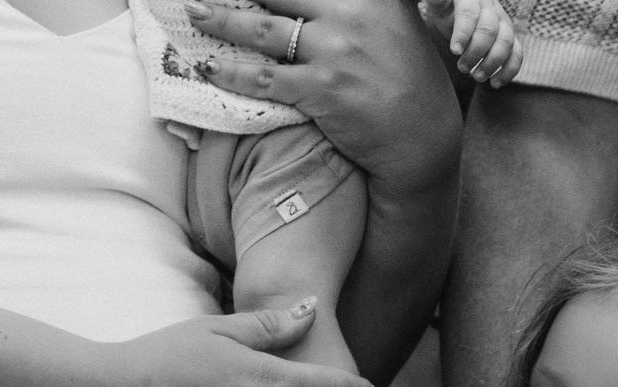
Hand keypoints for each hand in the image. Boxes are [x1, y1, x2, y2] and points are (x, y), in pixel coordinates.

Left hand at [186, 0, 460, 188]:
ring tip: (194, 12)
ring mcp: (335, 52)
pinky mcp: (322, 91)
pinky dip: (230, 72)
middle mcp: (352, 15)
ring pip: (261, 28)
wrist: (424, 141)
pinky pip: (262, 78)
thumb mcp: (398, 23)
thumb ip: (365, 2)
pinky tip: (210, 66)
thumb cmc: (410, 82)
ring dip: (220, 19)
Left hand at [422, 0, 521, 85]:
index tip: (454, 51)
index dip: (463, 33)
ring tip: (476, 77)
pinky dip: (508, 71)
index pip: (470, 14)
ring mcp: (504, 24)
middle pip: (489, 30)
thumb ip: (438, 1)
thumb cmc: (450, 12)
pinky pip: (517, 55)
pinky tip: (494, 83)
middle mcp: (492, 9)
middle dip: (475, 52)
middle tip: (461, 68)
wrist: (466, 17)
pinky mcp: (512, 39)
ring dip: (491, 63)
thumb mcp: (441, 6)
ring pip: (506, 42)